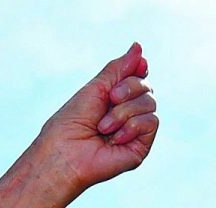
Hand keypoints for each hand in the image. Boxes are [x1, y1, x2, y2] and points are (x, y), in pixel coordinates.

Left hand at [31, 45, 158, 195]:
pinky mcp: (140, 147)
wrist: (64, 153)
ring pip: (150, 103)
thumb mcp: (95, 88)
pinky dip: (132, 126)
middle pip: (146, 87)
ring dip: (124, 112)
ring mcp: (135, 131)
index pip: (138, 76)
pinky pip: (152, 122)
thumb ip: (118, 69)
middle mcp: (127, 114)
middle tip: (110, 99)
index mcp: (115, 100)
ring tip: (103, 127)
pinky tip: (114, 138)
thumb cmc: (71, 123)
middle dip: (128, 89)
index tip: (135, 66)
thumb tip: (138, 46)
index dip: (136, 71)